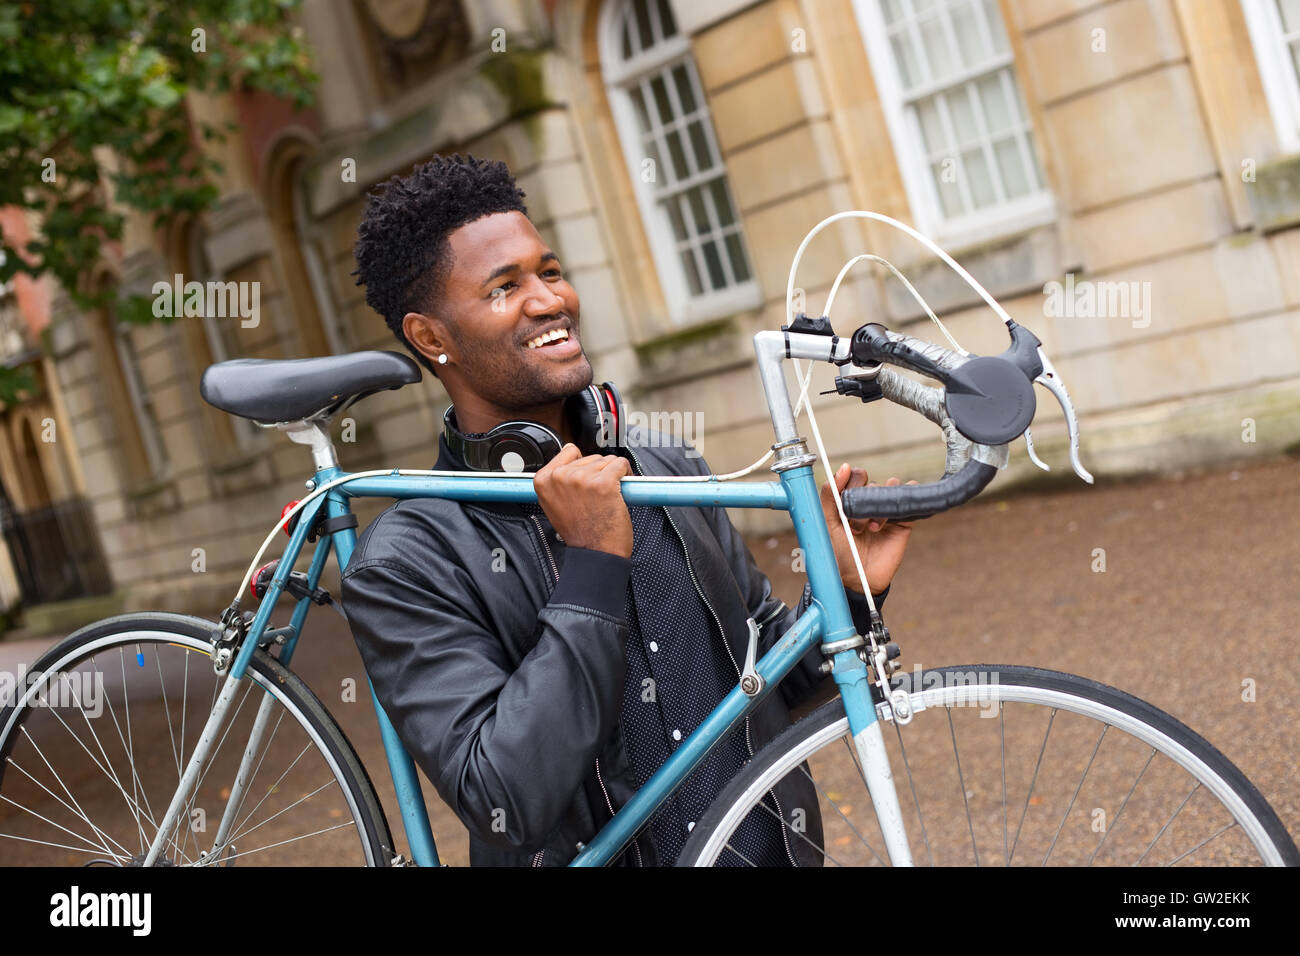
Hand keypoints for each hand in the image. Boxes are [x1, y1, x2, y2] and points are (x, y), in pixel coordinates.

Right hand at [533, 444, 632, 557]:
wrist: (595, 553)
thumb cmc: (580, 533)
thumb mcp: (555, 504)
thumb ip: (559, 480)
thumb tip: (570, 454)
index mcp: (544, 480)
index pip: (568, 451)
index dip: (582, 464)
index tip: (587, 478)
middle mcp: (560, 477)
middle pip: (590, 456)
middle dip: (599, 472)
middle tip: (598, 495)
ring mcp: (582, 479)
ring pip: (606, 460)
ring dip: (613, 474)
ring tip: (608, 495)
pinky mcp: (604, 483)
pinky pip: (621, 464)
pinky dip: (626, 473)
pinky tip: (621, 488)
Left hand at [820, 463, 917, 595]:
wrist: (857, 580)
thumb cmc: (839, 553)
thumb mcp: (826, 523)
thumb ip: (829, 495)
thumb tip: (843, 467)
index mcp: (849, 498)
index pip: (855, 475)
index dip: (851, 484)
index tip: (845, 504)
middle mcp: (868, 501)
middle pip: (873, 481)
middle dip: (863, 500)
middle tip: (855, 525)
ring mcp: (886, 509)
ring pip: (891, 486)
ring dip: (879, 506)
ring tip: (872, 529)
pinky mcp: (903, 519)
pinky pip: (910, 495)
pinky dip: (904, 499)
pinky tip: (891, 521)